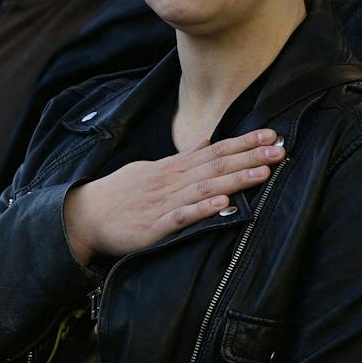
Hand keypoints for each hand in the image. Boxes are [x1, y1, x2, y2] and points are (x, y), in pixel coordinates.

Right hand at [63, 129, 284, 266]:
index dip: (242, 143)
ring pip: (204, 188)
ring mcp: (162, 204)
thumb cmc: (115, 195)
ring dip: (234, 179)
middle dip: (248, 156)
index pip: (212, 151)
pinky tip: (224, 203)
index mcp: (169, 169)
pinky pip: (182, 217)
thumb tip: (205, 145)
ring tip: (263, 172)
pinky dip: (203, 209)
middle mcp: (170, 182)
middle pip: (214, 166)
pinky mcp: (154, 227)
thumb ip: (178, 161)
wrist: (82, 217)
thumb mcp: (146, 170)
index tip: (270, 135)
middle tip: (279, 148)